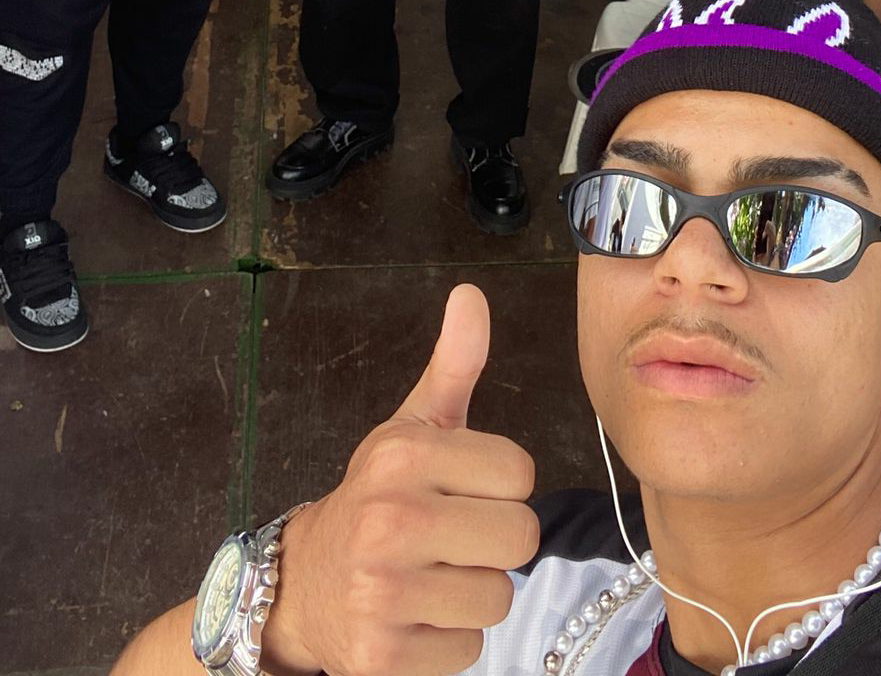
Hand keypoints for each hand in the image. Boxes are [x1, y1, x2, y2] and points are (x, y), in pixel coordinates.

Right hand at [262, 285, 537, 675]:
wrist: (305, 582)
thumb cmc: (379, 498)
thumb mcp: (411, 427)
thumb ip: (454, 364)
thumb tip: (471, 295)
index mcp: (401, 454)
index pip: (521, 473)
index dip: (499, 484)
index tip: (462, 488)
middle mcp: (389, 519)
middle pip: (520, 537)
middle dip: (494, 540)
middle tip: (452, 537)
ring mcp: (383, 592)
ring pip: (498, 596)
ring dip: (473, 592)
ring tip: (432, 576)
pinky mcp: (383, 656)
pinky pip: (469, 649)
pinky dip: (450, 639)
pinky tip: (416, 616)